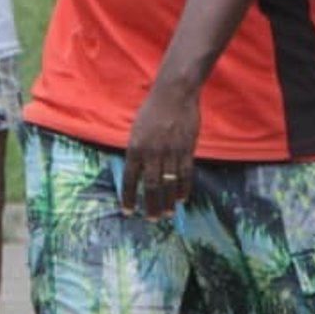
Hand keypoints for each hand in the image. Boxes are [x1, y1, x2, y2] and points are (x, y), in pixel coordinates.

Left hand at [121, 86, 198, 218]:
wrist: (174, 94)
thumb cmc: (152, 110)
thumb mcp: (137, 130)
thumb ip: (137, 151)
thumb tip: (136, 172)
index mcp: (135, 147)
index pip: (129, 179)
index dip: (128, 197)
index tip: (127, 211)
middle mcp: (152, 153)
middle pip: (150, 186)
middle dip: (150, 205)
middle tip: (151, 219)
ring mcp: (170, 152)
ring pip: (168, 184)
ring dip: (167, 202)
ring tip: (166, 214)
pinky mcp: (186, 150)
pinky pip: (185, 174)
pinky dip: (183, 189)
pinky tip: (181, 198)